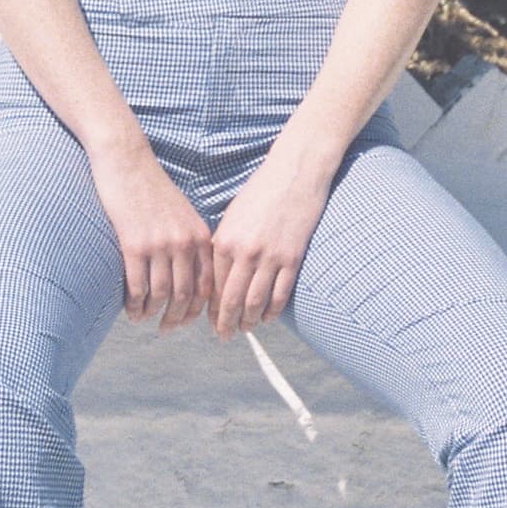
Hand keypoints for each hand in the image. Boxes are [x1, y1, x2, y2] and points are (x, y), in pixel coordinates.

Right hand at [87, 141, 213, 329]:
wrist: (127, 161)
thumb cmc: (152, 187)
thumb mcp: (182, 213)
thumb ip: (190, 241)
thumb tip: (191, 274)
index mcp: (199, 236)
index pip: (207, 285)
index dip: (198, 309)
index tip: (188, 320)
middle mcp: (184, 243)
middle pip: (185, 295)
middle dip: (176, 318)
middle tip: (166, 330)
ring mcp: (160, 245)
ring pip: (161, 294)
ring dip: (152, 313)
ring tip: (143, 320)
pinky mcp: (134, 245)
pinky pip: (137, 286)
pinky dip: (135, 304)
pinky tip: (131, 310)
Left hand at [208, 145, 333, 338]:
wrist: (296, 171)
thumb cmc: (262, 190)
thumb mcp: (233, 215)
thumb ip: (225, 244)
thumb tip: (217, 274)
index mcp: (224, 240)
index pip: (212, 286)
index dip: (210, 308)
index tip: (210, 321)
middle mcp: (243, 252)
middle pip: (230, 300)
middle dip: (224, 323)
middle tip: (223, 336)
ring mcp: (269, 257)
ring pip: (254, 302)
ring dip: (248, 321)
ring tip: (245, 330)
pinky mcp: (291, 258)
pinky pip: (280, 295)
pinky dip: (272, 311)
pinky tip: (267, 318)